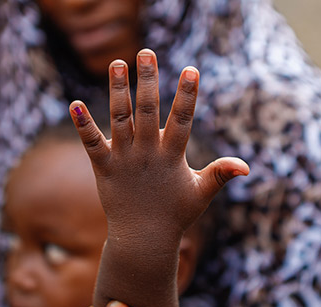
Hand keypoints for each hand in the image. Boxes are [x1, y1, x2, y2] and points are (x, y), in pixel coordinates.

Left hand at [69, 48, 248, 242]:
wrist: (143, 239)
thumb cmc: (175, 214)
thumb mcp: (201, 193)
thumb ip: (220, 174)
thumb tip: (246, 166)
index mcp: (172, 157)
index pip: (182, 120)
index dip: (187, 95)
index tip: (191, 70)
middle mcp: (147, 153)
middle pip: (148, 111)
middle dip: (148, 81)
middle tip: (146, 53)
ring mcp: (124, 159)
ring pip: (120, 119)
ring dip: (118, 91)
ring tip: (117, 64)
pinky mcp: (104, 168)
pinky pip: (91, 144)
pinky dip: (83, 125)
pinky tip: (74, 104)